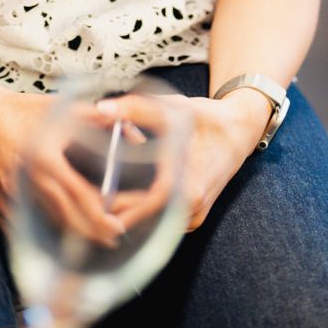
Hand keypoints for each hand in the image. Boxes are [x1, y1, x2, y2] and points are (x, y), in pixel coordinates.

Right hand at [0, 79, 122, 242]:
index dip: (100, 213)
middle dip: (91, 232)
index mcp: (44, 158)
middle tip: (112, 237)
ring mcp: (10, 197)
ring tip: (93, 238)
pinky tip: (60, 236)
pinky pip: (26, 225)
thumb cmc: (18, 111)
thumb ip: (95, 118)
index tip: (118, 225)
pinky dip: (44, 233)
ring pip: (47, 225)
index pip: (78, 194)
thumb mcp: (58, 108)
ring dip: (71, 235)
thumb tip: (132, 131)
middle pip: (65, 218)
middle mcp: (27, 182)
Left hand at [96, 89, 267, 233]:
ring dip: (131, 207)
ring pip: (154, 219)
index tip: (94, 203)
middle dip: (117, 208)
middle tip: (87, 198)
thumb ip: (137, 108)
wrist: (239, 130)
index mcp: (189, 187)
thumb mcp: (174, 109)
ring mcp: (194, 215)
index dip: (120, 206)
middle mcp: (193, 208)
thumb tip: (102, 108)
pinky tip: (127, 190)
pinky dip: (146, 205)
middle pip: (147, 217)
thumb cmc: (207, 119)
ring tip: (101, 195)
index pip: (148, 206)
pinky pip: (163, 215)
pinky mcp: (194, 214)